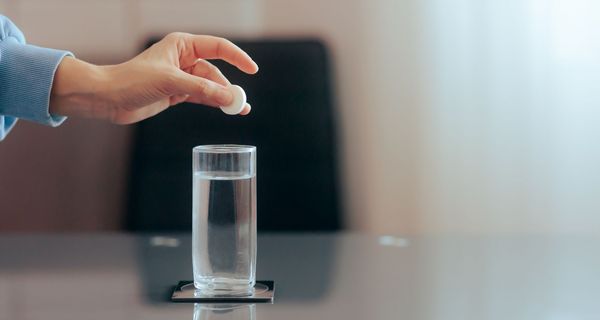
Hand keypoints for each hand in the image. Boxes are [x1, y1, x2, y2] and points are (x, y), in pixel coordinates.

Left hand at [49, 32, 258, 123]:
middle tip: (242, 103)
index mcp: (182, 45)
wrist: (108, 98)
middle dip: (230, 87)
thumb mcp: (170, 82)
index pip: (218, 47)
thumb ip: (202, 89)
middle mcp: (184, 59)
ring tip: (239, 110)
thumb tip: (229, 97)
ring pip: (210, 86)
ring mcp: (181, 77)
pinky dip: (213, 102)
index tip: (253, 70)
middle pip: (216, 71)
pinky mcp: (177, 93)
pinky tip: (226, 109)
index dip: (237, 58)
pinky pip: (202, 96)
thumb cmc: (132, 81)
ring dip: (223, 97)